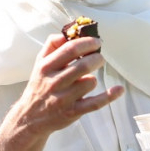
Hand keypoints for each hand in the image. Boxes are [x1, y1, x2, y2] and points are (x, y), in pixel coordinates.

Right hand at [0, 34, 123, 150]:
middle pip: (83, 66)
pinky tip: (119, 89)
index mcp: (46, 67)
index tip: (96, 42)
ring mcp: (64, 99)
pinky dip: (109, 96)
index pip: (69, 49)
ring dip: (93, 79)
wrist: (30, 117)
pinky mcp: (72, 112)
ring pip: (89, 83)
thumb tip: (66, 33)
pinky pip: (95, 103)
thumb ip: (51, 46)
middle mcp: (54, 82)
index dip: (87, 43)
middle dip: (96, 58)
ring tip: (87, 81)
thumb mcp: (39, 64)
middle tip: (99, 58)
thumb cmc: (39, 86)